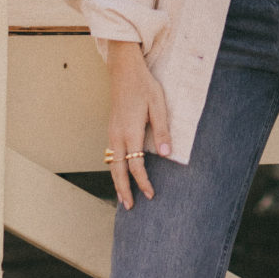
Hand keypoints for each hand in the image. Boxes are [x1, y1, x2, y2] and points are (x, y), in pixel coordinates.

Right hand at [105, 41, 170, 207]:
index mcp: (130, 132)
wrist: (124, 71)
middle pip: (118, 170)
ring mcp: (112, 132)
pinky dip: (115, 169)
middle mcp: (117, 135)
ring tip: (122, 196)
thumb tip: (167, 154)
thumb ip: (162, 130)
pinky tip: (119, 174)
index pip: (136, 165)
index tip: (150, 195)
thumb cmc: (144, 87)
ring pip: (112, 163)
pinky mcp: (111, 129)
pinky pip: (111, 155)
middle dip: (123, 189)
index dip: (143, 182)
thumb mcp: (158, 106)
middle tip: (129, 207)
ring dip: (117, 181)